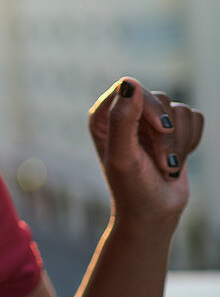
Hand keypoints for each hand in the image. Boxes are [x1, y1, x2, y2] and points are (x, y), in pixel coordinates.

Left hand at [88, 77, 204, 230]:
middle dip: (166, 135)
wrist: (154, 214)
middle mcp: (125, 114)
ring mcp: (149, 122)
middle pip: (158, 99)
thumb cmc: (132, 189)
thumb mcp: (123, 157)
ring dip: (179, 143)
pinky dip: (191, 141)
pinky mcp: (172, 129)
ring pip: (179, 110)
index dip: (150, 107)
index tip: (161, 130)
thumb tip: (130, 83)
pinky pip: (194, 118)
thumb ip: (122, 120)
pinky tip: (178, 160)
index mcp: (103, 116)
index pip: (130, 87)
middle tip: (163, 163)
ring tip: (167, 167)